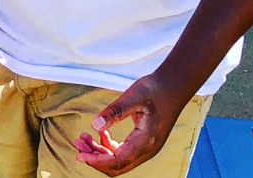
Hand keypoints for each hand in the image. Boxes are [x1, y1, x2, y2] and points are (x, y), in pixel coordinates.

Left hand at [74, 74, 188, 175]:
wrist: (173, 86)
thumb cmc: (155, 89)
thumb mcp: (133, 96)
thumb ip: (114, 112)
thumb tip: (95, 125)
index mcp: (145, 140)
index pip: (118, 161)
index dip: (97, 161)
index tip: (80, 154)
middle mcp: (148, 149)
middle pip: (118, 166)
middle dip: (95, 158)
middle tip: (78, 143)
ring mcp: (147, 147)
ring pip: (120, 160)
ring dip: (101, 152)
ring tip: (85, 138)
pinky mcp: (145, 142)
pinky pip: (125, 153)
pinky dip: (110, 147)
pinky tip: (101, 134)